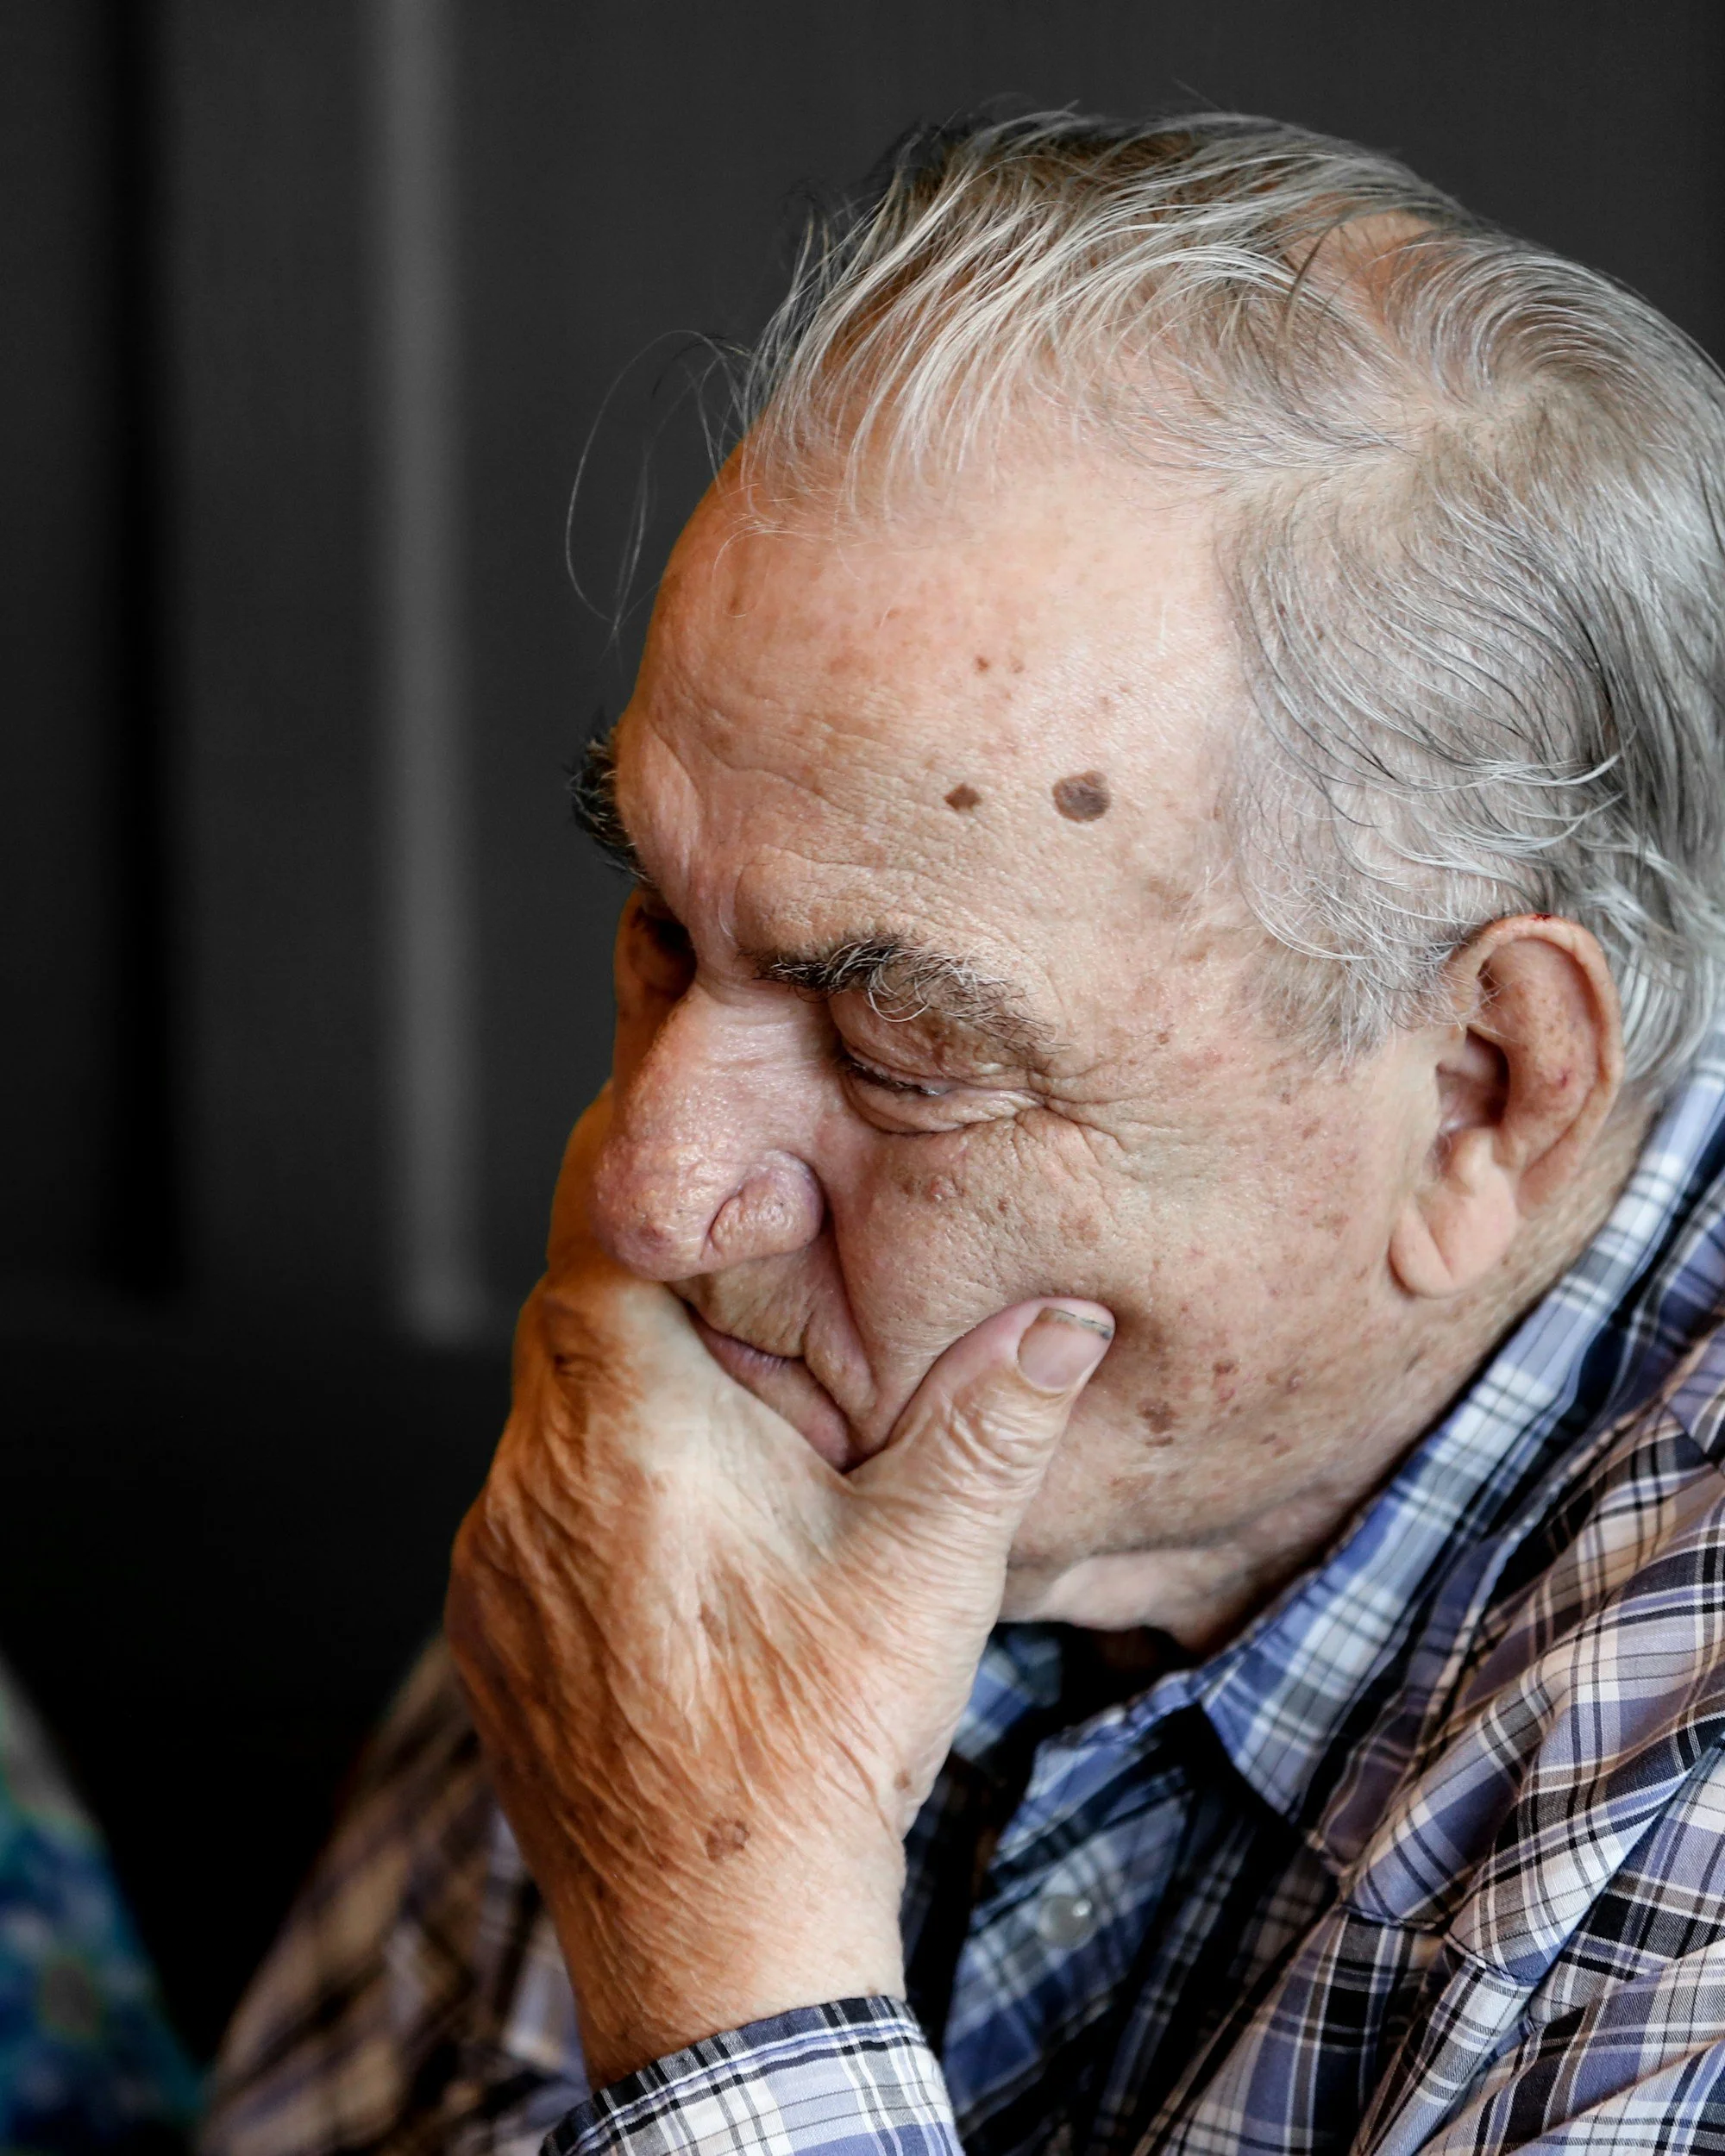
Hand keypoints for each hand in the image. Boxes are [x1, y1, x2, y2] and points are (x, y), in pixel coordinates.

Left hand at [445, 1096, 1112, 2087]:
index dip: (632, 1165)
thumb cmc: (813, 1749)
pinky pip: (527, 1507)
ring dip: (625, 1395)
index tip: (684, 1138)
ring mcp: (495, 1561)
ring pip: (545, 1414)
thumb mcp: (930, 1567)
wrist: (713, 1940)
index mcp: (629, 1431)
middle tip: (743, 1282)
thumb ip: (994, 1420)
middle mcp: (533, 1482)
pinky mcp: (489, 1628)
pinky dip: (592, 1487)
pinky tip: (680, 1537)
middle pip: (568, 1315)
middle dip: (653, 1284)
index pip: (591, 1231)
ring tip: (730, 1428)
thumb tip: (1065, 1317)